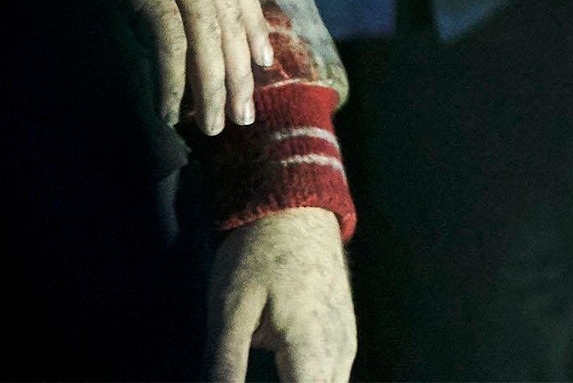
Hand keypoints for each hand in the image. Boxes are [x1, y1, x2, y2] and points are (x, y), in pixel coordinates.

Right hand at [70, 0, 274, 135]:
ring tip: (214, 126)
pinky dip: (172, 81)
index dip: (255, 35)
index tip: (263, 65)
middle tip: (244, 116)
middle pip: (231, 31)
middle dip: (239, 78)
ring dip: (211, 91)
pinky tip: (171, 109)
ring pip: (208, 44)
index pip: (244, 1)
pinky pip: (169, 44)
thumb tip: (185, 8)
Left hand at [208, 208, 354, 382]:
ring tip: (271, 373)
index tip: (243, 381)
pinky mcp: (346, 331)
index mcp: (310, 345)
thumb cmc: (258, 255)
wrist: (298, 208)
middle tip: (246, 373)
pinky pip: (336, 374)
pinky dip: (314, 381)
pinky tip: (291, 376)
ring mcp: (347, 339)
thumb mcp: (230, 309)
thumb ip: (225, 364)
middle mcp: (338, 348)